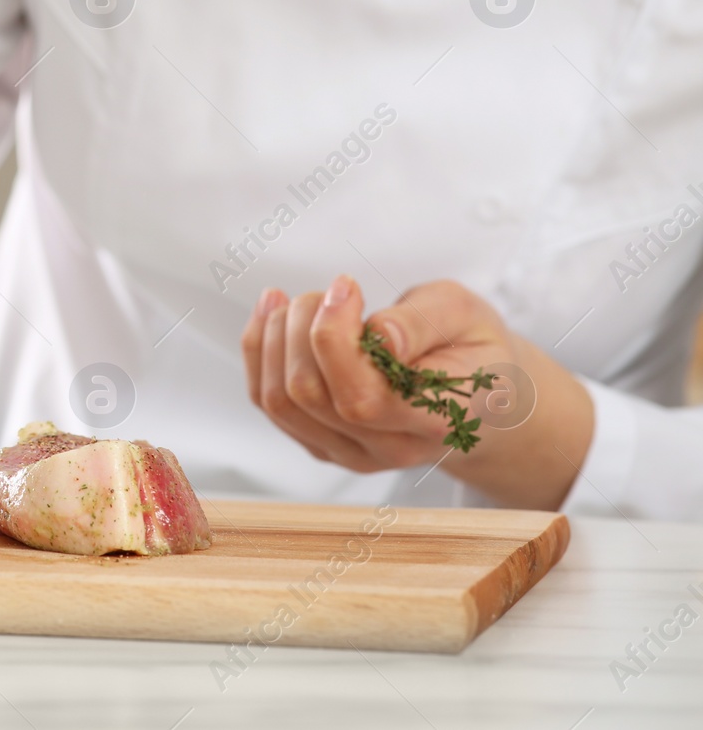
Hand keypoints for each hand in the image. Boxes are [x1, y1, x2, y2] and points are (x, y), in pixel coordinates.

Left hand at [241, 274, 592, 508]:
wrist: (477, 392)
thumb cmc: (470, 346)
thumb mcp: (467, 315)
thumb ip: (423, 324)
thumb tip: (381, 337)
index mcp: (434, 419)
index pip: (362, 398)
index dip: (335, 336)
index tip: (346, 285)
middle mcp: (388, 448)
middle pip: (310, 395)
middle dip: (302, 327)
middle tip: (329, 291)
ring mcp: (349, 452)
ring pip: (280, 401)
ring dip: (275, 338)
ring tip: (297, 301)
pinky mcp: (320, 442)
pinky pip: (269, 402)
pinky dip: (261, 351)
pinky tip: (273, 315)